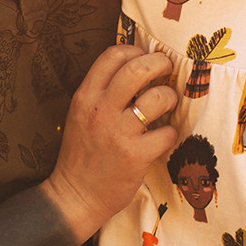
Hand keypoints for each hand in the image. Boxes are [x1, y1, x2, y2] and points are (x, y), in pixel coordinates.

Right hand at [42, 43, 176, 237]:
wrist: (75, 195)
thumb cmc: (82, 153)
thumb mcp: (81, 115)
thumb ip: (103, 93)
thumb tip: (138, 70)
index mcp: (85, 96)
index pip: (113, 55)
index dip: (135, 50)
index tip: (145, 58)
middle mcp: (100, 110)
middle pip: (138, 68)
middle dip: (160, 64)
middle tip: (167, 69)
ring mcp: (118, 133)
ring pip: (157, 98)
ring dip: (170, 97)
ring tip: (168, 103)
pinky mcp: (135, 155)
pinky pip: (167, 133)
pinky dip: (170, 133)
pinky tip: (163, 137)